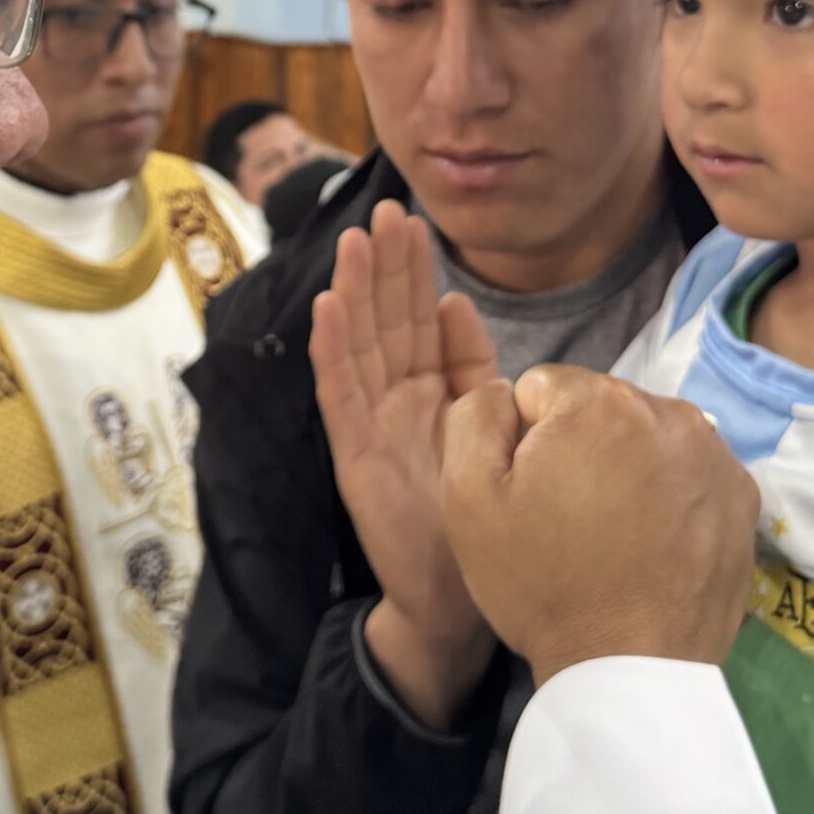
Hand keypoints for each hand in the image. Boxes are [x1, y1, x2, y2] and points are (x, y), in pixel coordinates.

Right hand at [311, 200, 499, 726]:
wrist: (453, 603)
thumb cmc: (475, 522)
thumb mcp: (484, 430)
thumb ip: (470, 371)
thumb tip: (456, 303)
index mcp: (428, 395)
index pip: (417, 320)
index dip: (414, 272)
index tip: (416, 220)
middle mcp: (394, 403)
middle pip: (386, 321)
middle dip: (385, 266)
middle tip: (386, 210)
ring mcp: (371, 427)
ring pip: (359, 345)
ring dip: (355, 292)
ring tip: (355, 241)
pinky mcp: (354, 456)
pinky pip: (340, 393)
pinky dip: (332, 349)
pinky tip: (329, 306)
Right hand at [441, 366, 756, 684]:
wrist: (629, 672)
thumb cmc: (543, 584)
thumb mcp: (469, 499)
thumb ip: (475, 416)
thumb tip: (505, 393)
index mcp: (599, 401)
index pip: (541, 389)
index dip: (524, 441)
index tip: (532, 495)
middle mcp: (669, 410)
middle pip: (599, 408)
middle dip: (580, 448)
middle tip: (571, 519)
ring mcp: (717, 455)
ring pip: (648, 437)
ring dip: (628, 467)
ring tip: (615, 535)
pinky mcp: (744, 498)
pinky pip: (691, 472)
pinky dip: (672, 495)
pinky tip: (655, 544)